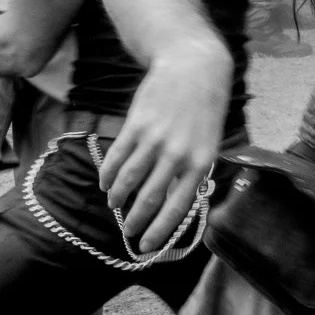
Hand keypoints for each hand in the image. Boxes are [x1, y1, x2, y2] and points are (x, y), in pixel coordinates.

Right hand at [99, 47, 231, 250]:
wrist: (194, 68)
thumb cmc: (205, 109)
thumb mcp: (209, 142)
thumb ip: (194, 172)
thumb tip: (176, 205)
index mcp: (201, 163)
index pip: (176, 208)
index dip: (159, 231)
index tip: (146, 247)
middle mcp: (177, 154)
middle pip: (148, 199)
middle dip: (135, 221)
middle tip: (127, 233)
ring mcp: (155, 139)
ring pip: (128, 180)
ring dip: (117, 197)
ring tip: (113, 205)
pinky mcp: (136, 124)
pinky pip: (116, 157)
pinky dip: (107, 174)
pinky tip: (104, 183)